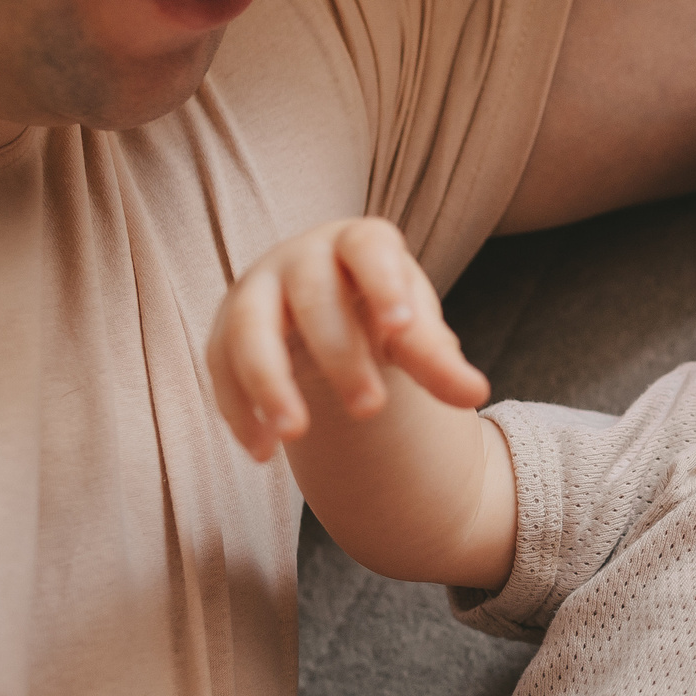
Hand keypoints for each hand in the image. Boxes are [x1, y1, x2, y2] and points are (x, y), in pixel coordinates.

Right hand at [208, 218, 488, 461]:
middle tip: (371, 409)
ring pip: (250, 329)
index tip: (401, 327)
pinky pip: (220, 366)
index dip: (384, 283)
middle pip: (314, 298)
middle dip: (340, 354)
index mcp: (360, 244)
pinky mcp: (224, 331)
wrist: (327, 315)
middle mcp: (301, 258)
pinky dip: (240, 409)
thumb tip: (475, 393)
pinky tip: (263, 451)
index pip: (369, 250)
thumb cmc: (379, 311)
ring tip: (295, 434)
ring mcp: (256, 291)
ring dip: (270, 383)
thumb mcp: (413, 329)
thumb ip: (438, 359)